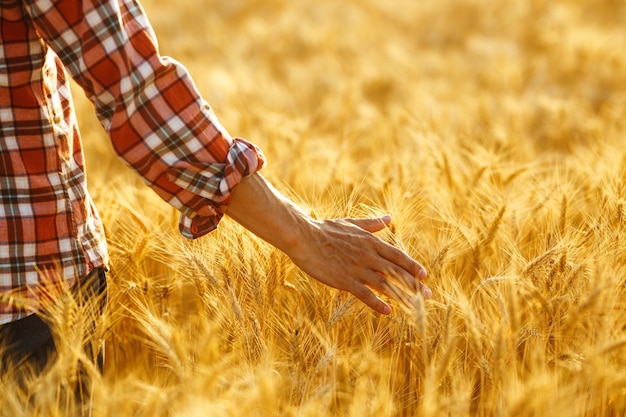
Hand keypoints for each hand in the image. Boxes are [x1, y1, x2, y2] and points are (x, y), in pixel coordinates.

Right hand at [287, 214, 431, 314]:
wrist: (304, 237)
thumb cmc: (326, 230)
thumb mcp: (351, 223)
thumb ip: (372, 224)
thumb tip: (389, 218)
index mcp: (371, 242)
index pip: (397, 255)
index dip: (412, 266)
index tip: (424, 275)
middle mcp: (368, 255)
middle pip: (397, 272)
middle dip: (414, 284)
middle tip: (428, 296)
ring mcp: (357, 268)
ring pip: (386, 285)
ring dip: (402, 296)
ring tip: (415, 307)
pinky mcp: (345, 280)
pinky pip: (365, 294)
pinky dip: (378, 303)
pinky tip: (388, 311)